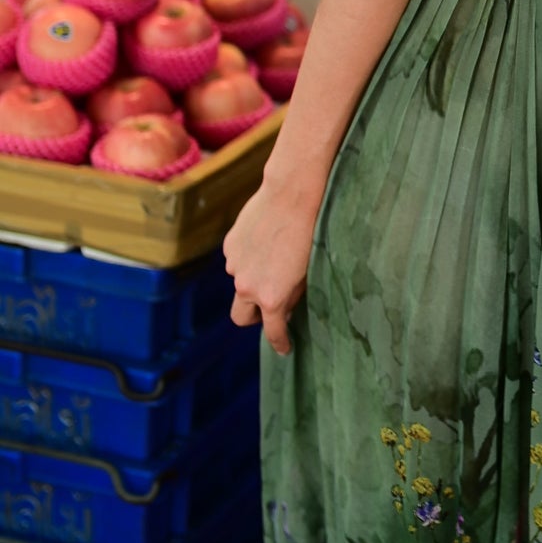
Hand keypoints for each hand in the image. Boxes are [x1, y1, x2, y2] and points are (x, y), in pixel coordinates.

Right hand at [226, 178, 315, 356]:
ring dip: (252, 281)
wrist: (291, 194)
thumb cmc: (310, 233)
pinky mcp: (230, 245)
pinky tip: (266, 241)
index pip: (272, 331)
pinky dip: (248, 259)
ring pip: (240, 284)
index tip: (284, 348)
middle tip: (270, 307)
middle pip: (241, 317)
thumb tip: (287, 303)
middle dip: (253, 318)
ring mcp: (235, 265)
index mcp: (271, 298)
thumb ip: (294, 294)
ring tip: (274, 260)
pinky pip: (238, 260)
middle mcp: (247, 286)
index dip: (279, 342)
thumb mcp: (310, 272)